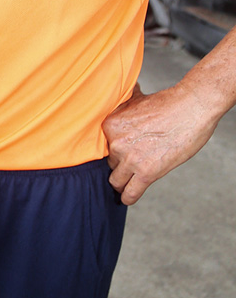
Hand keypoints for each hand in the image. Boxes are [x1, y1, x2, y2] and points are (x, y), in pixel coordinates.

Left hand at [102, 81, 219, 204]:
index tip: (123, 151)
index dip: (116, 149)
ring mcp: (130, 159)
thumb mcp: (136, 100)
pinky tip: (128, 197)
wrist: (192, 108)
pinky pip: (130, 193)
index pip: (104, 146)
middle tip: (135, 161)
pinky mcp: (146, 173)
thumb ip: (123, 107)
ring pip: (116, 180)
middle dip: (122, 163)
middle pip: (111, 162)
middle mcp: (116, 143)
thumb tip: (121, 102)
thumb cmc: (169, 103)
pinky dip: (128, 197)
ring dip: (123, 181)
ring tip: (129, 181)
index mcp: (111, 125)